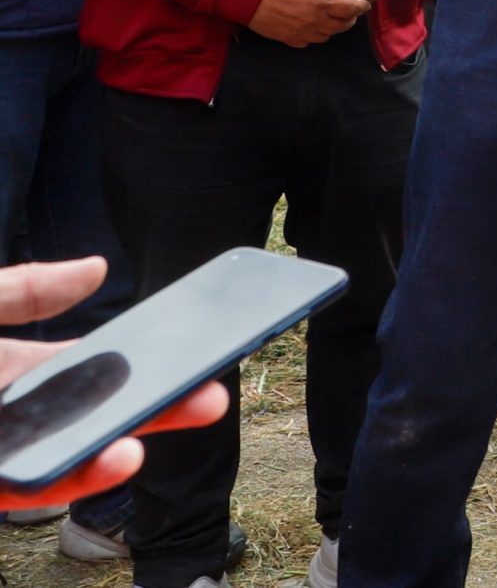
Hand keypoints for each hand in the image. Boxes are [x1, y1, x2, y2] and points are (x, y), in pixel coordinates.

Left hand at [0, 257, 227, 512]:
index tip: (200, 342)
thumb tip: (98, 268)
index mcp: (20, 373)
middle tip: (216, 389)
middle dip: (164, 401)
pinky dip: (82, 475)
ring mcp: (10, 451)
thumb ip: (27, 288)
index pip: (95, 369)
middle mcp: (22, 417)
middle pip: (103, 412)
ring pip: (79, 456)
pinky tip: (120, 453)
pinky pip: (38, 488)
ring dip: (138, 439)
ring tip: (192, 412)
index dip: (148, 358)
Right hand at [248, 0, 368, 46]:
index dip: (361, 6)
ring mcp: (303, 31)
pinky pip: (309, 41)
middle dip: (350, 18)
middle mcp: (317, 19)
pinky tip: (314, 27)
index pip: (352, 8)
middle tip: (350, 11)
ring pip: (327, 35)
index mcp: (324, 0)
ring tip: (334, 19)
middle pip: (342, 25)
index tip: (365, 4)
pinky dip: (315, 35)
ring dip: (334, 28)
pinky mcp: (289, 38)